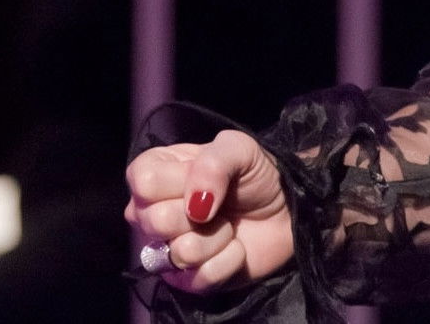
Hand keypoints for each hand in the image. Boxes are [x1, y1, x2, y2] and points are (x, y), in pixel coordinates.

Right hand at [125, 130, 295, 293]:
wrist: (287, 209)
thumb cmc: (255, 174)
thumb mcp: (239, 148)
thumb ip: (213, 162)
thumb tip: (195, 206)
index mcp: (154, 173)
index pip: (143, 181)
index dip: (178, 181)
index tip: (203, 178)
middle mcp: (150, 213)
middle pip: (154, 220)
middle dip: (198, 212)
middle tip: (217, 205)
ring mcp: (166, 250)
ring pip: (179, 253)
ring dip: (217, 237)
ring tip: (227, 225)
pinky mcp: (187, 281)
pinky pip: (200, 278)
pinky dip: (228, 260)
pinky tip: (234, 247)